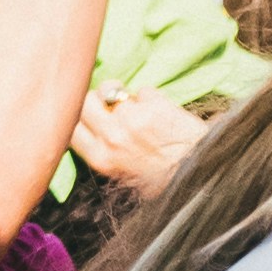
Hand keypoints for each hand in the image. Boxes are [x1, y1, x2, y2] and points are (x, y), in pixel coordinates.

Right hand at [77, 79, 202, 202]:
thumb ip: (104, 153)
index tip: (83, 115)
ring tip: (133, 103)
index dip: (73, 116)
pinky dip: (150, 97)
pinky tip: (159, 109)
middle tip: (107, 104)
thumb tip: (93, 131)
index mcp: (101, 158)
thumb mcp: (123, 177)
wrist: (202, 173)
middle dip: (94, 98)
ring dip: (120, 93)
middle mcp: (111, 136)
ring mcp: (132, 117)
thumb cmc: (163, 182)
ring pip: (110, 88)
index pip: (69, 126)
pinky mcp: (153, 104)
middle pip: (84, 101)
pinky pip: (142, 90)